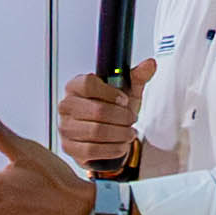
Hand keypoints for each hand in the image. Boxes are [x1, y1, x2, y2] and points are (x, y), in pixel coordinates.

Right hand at [58, 58, 155, 172]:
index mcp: (75, 87)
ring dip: (120, 134)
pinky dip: (112, 148)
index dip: (111, 93)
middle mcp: (66, 106)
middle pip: (97, 110)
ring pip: (96, 131)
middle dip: (122, 117)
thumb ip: (137, 77)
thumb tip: (150, 65)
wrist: (106, 133)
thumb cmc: (112, 109)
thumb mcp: (126, 91)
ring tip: (129, 133)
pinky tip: (121, 145)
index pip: (88, 84)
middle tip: (131, 119)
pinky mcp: (69, 147)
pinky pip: (92, 150)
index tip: (124, 100)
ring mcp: (65, 128)